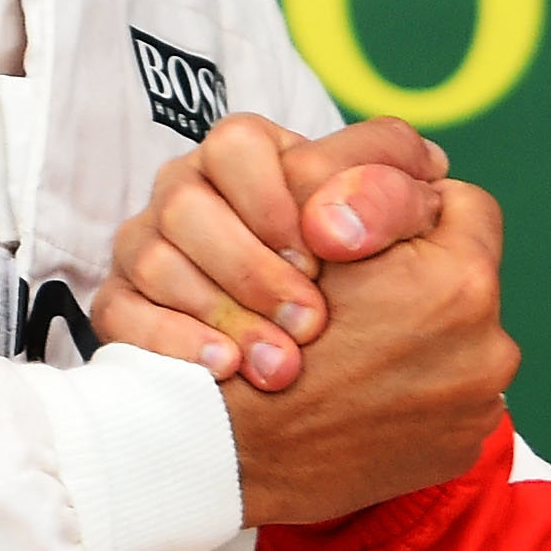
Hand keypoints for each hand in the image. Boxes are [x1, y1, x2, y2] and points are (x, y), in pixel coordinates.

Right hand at [99, 115, 447, 387]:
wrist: (290, 406)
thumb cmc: (358, 299)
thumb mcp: (388, 236)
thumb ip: (400, 193)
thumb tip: (430, 168)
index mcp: (248, 159)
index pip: (238, 144)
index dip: (282, 198)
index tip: (329, 253)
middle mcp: (187, 193)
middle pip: (184, 201)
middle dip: (255, 268)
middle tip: (313, 322)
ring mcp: (143, 249)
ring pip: (150, 255)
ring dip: (223, 310)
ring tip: (283, 365)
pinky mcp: (120, 307)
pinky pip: (119, 312)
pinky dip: (175, 342)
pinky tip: (228, 370)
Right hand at [226, 176, 515, 524]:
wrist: (232, 454)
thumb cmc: (263, 333)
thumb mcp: (313, 234)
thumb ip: (378, 193)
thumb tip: (426, 170)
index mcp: (461, 282)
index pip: (466, 206)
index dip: (413, 210)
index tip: (375, 230)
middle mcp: (490, 349)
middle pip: (465, 276)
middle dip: (420, 275)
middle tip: (363, 290)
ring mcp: (479, 407)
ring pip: (458, 337)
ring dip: (418, 334)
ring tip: (357, 345)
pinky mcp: (460, 449)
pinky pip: (448, 393)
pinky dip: (412, 386)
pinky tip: (363, 388)